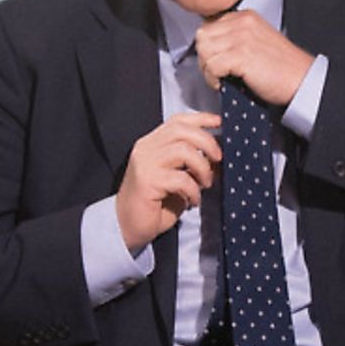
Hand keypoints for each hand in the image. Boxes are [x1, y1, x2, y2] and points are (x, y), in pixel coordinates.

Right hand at [115, 112, 220, 250]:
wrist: (126, 226)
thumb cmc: (152, 206)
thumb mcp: (174, 178)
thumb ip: (190, 164)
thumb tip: (215, 156)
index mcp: (151, 145)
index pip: (177, 121)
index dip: (200, 119)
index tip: (219, 122)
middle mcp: (146, 149)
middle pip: (182, 130)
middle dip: (207, 142)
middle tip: (218, 159)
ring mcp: (144, 164)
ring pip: (183, 150)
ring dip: (202, 167)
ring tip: (205, 183)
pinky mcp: (147, 181)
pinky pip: (181, 179)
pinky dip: (193, 191)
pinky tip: (192, 201)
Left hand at [194, 10, 313, 105]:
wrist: (302, 80)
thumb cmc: (282, 67)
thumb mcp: (257, 41)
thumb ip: (236, 37)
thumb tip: (211, 46)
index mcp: (246, 17)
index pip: (209, 25)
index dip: (209, 47)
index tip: (216, 61)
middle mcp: (243, 22)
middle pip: (203, 36)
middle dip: (205, 57)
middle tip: (216, 72)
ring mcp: (241, 38)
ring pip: (204, 50)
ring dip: (207, 69)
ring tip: (221, 78)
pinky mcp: (241, 55)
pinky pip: (211, 66)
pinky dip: (213, 79)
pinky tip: (224, 84)